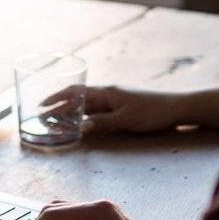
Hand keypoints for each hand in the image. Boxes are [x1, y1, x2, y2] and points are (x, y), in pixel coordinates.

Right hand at [41, 86, 183, 133]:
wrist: (176, 108)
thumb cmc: (152, 112)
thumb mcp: (126, 120)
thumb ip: (102, 122)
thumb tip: (81, 126)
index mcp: (106, 92)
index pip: (75, 93)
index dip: (57, 99)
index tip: (42, 106)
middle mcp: (107, 93)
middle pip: (78, 98)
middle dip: (59, 105)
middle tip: (43, 116)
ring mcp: (114, 100)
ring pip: (86, 104)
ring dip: (70, 111)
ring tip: (56, 120)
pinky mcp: (121, 107)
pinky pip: (96, 110)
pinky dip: (84, 115)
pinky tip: (80, 122)